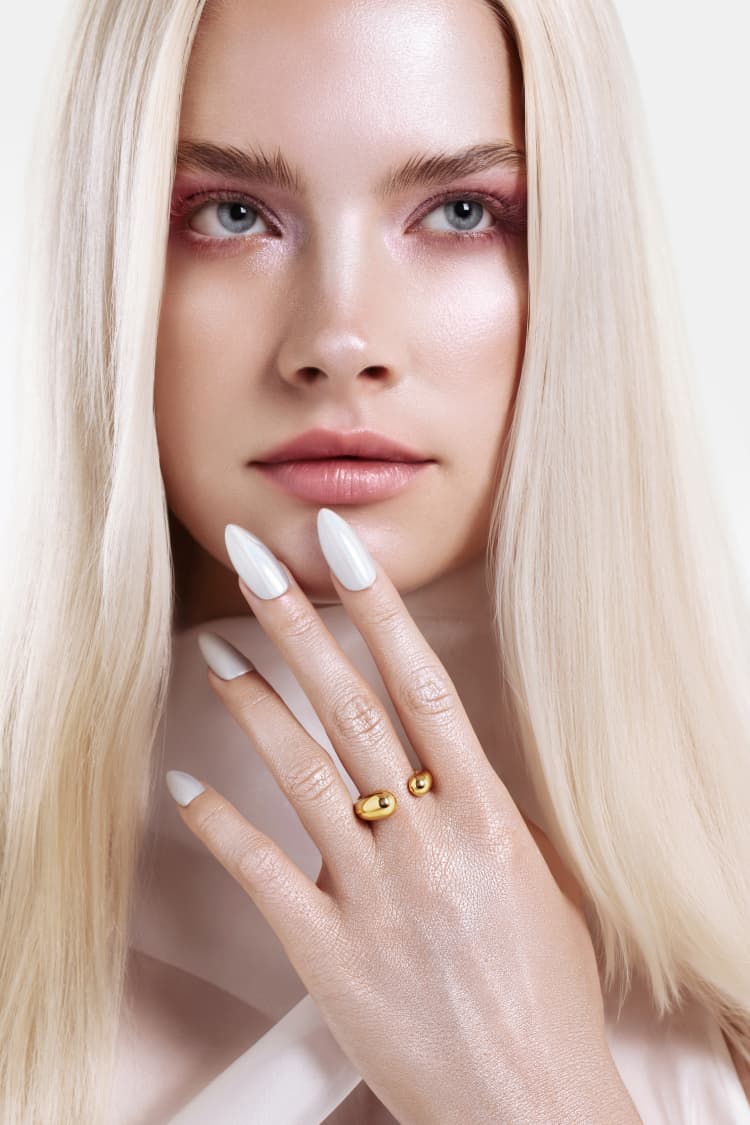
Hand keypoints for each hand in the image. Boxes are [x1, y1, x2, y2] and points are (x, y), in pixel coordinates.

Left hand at [168, 510, 636, 1124]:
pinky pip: (261, 872)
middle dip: (298, 624)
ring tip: (218, 650)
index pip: (423, 688)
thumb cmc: (545, 994)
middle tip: (255, 559)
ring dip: (254, 705)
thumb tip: (447, 764)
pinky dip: (218, 825)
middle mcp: (425, 840)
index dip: (378, 611)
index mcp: (486, 816)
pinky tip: (182, 784)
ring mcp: (373, 894)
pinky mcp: (327, 949)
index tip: (342, 549)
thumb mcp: (540, 882)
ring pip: (300, 773)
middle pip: (350, 710)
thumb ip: (488, 813)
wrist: (526, 1104)